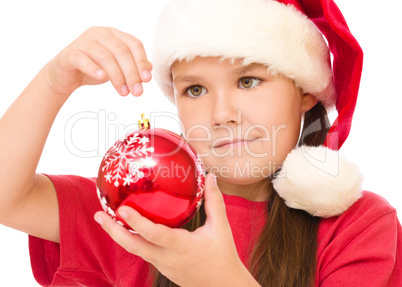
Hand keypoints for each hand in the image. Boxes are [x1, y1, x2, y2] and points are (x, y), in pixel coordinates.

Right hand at [43, 27, 151, 97]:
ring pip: (105, 56)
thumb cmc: (95, 70)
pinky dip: (94, 68)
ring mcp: (84, 41)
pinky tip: (102, 77)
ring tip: (124, 92)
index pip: (134, 44)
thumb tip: (149, 70)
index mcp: (114, 35)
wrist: (66, 77)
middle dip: (132, 73)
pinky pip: (83, 59)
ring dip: (117, 76)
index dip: (142, 62)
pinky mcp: (70, 53)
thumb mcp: (117, 68)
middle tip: (137, 92)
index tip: (147, 80)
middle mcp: (100, 33)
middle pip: (122, 52)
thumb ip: (133, 66)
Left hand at [94, 174, 259, 286]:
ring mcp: (162, 265)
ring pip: (134, 249)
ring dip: (117, 235)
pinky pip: (142, 252)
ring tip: (104, 219)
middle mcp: (166, 257)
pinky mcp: (161, 267)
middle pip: (133, 245)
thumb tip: (210, 177)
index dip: (136, 221)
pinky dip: (130, 240)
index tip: (121, 208)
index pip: (154, 234)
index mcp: (181, 246)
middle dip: (112, 230)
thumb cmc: (223, 257)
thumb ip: (214, 201)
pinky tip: (126, 229)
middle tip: (98, 215)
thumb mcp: (220, 228)